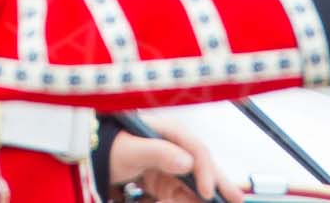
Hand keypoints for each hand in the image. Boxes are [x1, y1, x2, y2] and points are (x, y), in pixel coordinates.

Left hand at [110, 119, 243, 202]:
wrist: (92, 154)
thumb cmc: (109, 146)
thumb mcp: (130, 149)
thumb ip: (158, 152)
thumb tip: (186, 161)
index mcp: (170, 132)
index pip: (196, 151)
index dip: (206, 172)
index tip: (208, 192)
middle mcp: (175, 148)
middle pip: (203, 167)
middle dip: (219, 184)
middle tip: (236, 199)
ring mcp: (171, 165)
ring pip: (193, 184)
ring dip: (193, 197)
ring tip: (167, 200)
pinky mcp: (165, 180)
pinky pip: (180, 192)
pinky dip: (180, 199)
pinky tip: (166, 200)